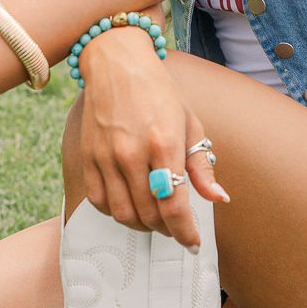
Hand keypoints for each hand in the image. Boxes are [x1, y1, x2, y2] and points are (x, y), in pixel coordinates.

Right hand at [77, 32, 229, 250]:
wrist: (117, 64)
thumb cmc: (159, 93)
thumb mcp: (190, 124)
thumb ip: (202, 166)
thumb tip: (219, 198)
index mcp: (164, 144)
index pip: (175, 206)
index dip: (186, 232)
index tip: (193, 243)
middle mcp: (132, 154)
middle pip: (149, 215)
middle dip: (167, 230)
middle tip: (176, 228)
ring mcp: (106, 157)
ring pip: (123, 214)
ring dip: (142, 226)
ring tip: (155, 220)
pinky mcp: (87, 158)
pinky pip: (100, 202)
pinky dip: (116, 213)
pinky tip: (130, 206)